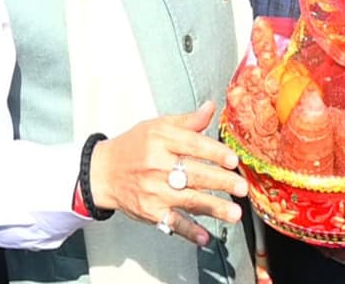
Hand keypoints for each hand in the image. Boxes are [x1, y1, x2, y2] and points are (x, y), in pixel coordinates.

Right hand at [89, 101, 247, 245]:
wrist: (102, 172)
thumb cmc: (133, 146)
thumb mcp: (157, 126)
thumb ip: (187, 121)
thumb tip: (211, 107)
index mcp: (161, 139)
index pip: (193, 145)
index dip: (215, 153)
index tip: (233, 160)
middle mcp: (157, 165)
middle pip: (194, 174)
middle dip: (221, 182)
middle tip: (242, 187)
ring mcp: (153, 190)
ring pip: (187, 199)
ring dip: (213, 208)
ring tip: (235, 213)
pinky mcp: (149, 211)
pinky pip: (172, 222)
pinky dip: (189, 231)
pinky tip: (205, 237)